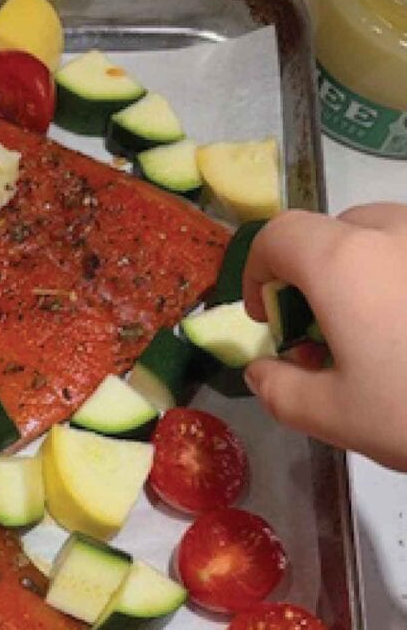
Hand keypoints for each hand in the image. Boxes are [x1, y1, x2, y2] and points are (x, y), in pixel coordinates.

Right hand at [243, 205, 406, 469]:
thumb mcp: (336, 417)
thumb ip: (279, 389)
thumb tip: (263, 369)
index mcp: (344, 261)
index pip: (278, 236)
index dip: (258, 273)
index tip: (271, 320)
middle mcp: (396, 233)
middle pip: (337, 233)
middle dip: (319, 279)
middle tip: (332, 338)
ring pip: (392, 241)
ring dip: (373, 278)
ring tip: (390, 339)